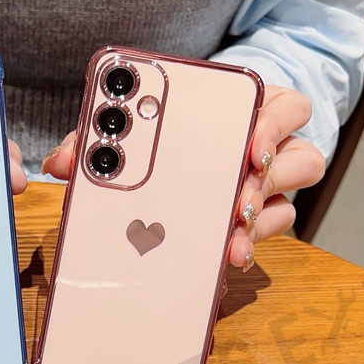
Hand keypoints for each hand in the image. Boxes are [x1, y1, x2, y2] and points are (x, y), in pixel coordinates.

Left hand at [40, 84, 324, 269]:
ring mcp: (262, 192)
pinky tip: (224, 257)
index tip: (252, 145)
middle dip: (268, 181)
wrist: (163, 171)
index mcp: (244, 112)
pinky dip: (245, 247)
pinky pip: (261, 240)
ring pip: (286, 203)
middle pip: (301, 158)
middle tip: (236, 201)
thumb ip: (92, 138)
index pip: (285, 107)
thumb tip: (61, 162)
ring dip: (260, 221)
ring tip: (229, 236)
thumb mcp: (122, 132)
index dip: (275, 125)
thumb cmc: (154, 138)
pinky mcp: (251, 227)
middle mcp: (265, 150)